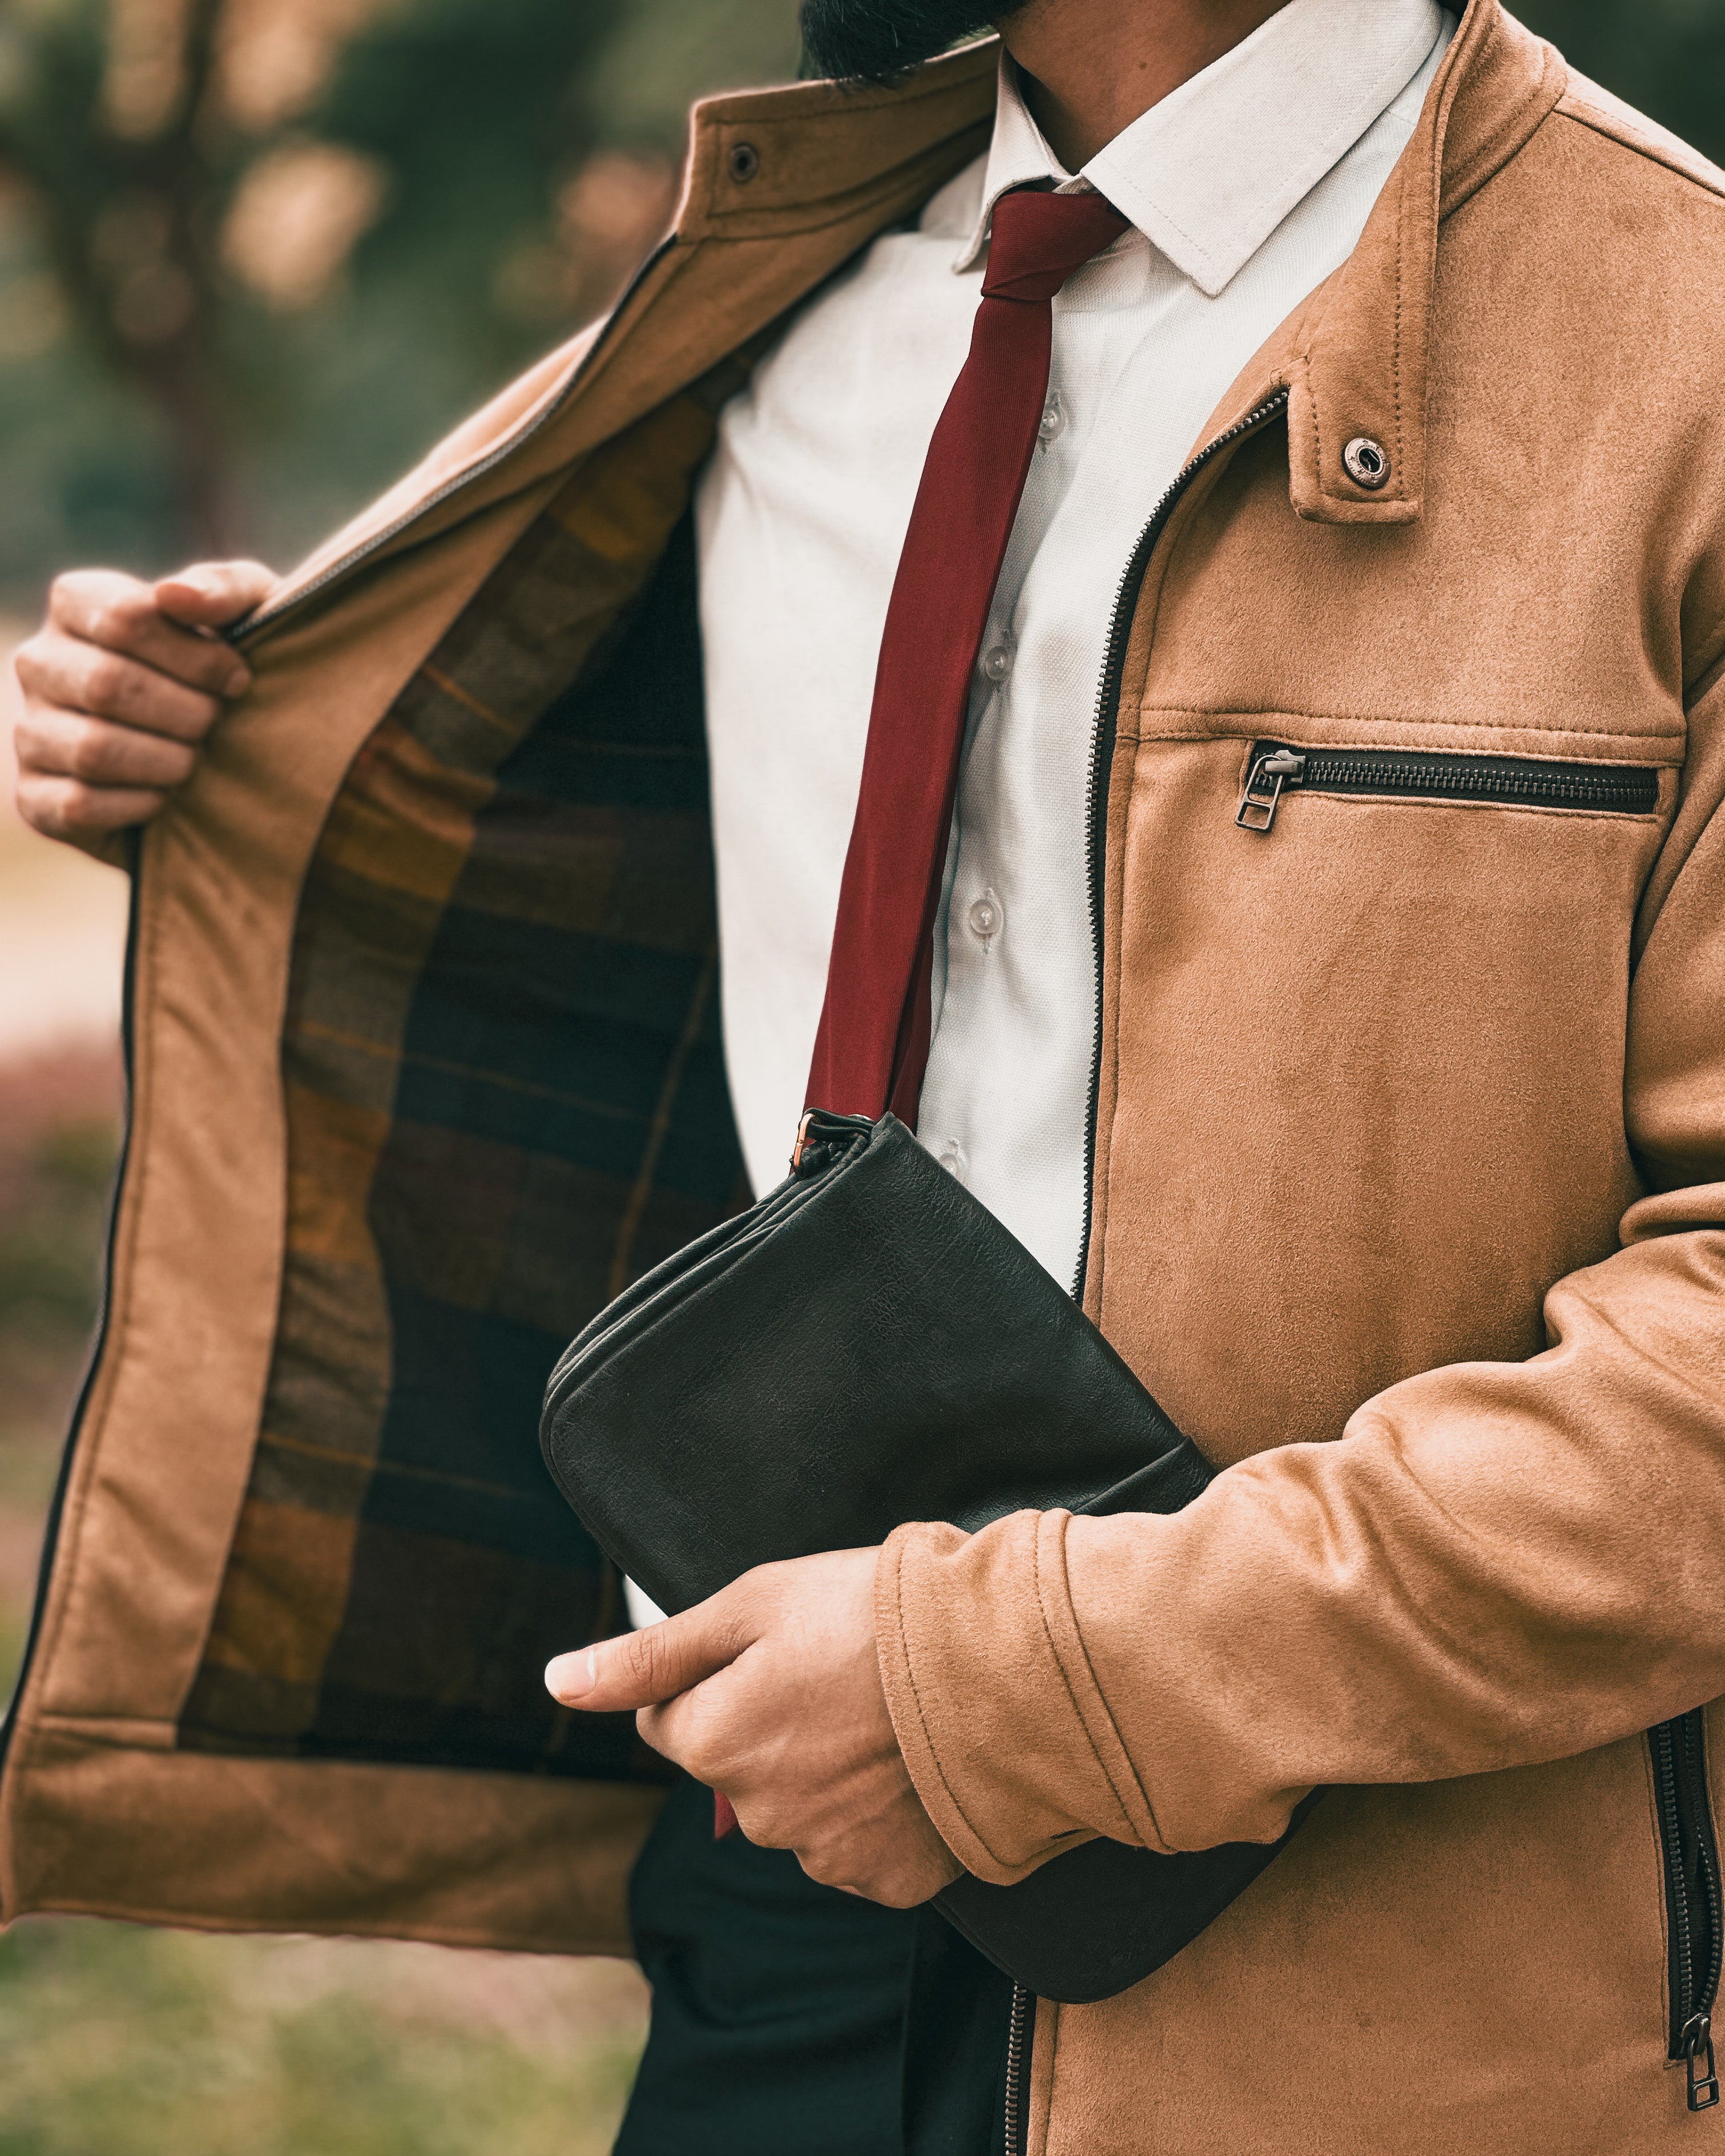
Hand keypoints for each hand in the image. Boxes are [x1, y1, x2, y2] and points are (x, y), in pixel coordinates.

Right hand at [13, 559, 275, 850]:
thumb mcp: (250, 614)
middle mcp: (39, 663)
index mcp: (76, 605)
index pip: (123, 617)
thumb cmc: (229, 671)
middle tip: (217, 725)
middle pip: (109, 684)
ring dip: (168, 762)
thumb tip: (173, 594)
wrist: (227, 759)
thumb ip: (222, 589)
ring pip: (93, 749)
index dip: (195, 656)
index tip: (237, 680)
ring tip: (196, 760)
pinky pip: (79, 805)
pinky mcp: (35, 796)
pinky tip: (168, 797)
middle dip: (186, 713)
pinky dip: (141, 806)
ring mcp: (30, 730)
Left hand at [546, 1548, 961, 1907]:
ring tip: (886, 1712)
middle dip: (769, 1725)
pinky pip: (857, 1847)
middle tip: (839, 1672)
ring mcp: (828, 1856)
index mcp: (717, 1741)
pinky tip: (910, 1763)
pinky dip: (876, 1812)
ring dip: (824, 1770)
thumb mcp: (753, 1604)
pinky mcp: (889, 1880)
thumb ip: (651, 1655)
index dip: (718, 1675)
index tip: (779, 1647)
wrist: (1004, 1665)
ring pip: (796, 1809)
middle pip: (736, 1767)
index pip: (671, 1720)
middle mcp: (761, 1815)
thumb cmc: (876, 1615)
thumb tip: (560, 1682)